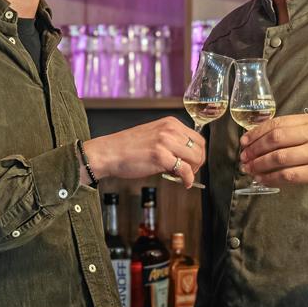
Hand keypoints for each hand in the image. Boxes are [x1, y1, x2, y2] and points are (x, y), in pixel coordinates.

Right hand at [85, 117, 205, 188]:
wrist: (108, 153)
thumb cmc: (126, 147)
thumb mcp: (153, 135)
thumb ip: (170, 141)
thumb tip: (186, 156)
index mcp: (169, 123)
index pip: (197, 137)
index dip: (198, 153)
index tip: (192, 162)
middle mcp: (169, 130)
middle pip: (200, 148)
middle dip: (198, 163)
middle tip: (189, 171)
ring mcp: (165, 142)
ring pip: (195, 158)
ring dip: (193, 171)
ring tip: (183, 177)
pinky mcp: (160, 156)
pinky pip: (185, 170)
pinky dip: (188, 179)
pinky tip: (184, 183)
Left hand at [240, 114, 307, 201]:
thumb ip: (291, 134)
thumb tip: (255, 141)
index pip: (277, 124)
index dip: (256, 133)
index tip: (243, 142)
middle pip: (275, 139)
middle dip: (254, 149)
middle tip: (243, 158)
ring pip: (279, 157)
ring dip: (259, 165)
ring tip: (249, 170)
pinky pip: (287, 175)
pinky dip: (270, 178)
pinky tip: (262, 180)